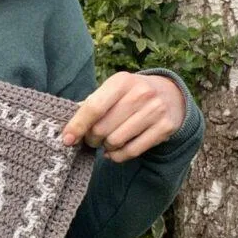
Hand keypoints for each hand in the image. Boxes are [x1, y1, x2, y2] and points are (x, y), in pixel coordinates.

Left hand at [61, 72, 185, 162]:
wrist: (170, 94)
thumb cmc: (130, 94)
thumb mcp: (112, 91)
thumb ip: (90, 105)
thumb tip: (67, 126)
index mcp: (121, 81)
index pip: (94, 107)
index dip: (78, 125)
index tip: (67, 139)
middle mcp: (140, 93)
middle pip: (102, 128)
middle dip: (91, 138)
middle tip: (91, 139)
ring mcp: (155, 111)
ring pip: (116, 141)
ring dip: (105, 147)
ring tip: (105, 142)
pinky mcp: (165, 128)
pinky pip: (132, 151)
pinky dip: (117, 156)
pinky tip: (114, 152)